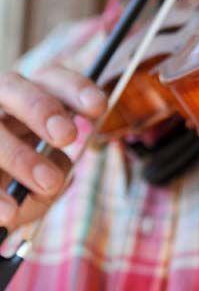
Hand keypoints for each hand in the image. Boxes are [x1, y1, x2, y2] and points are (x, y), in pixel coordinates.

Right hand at [0, 67, 106, 231]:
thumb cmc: (19, 185)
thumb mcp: (41, 180)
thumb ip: (53, 172)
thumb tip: (55, 176)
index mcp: (27, 101)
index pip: (50, 78)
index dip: (74, 87)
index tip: (99, 107)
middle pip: (12, 86)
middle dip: (41, 107)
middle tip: (68, 136)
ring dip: (19, 154)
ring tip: (49, 184)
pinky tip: (8, 212)